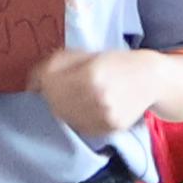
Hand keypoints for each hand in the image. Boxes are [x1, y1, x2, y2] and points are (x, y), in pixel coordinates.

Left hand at [36, 47, 168, 142]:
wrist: (152, 78)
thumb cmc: (114, 62)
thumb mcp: (85, 54)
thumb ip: (55, 64)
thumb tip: (30, 85)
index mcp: (90, 74)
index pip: (49, 83)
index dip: (41, 81)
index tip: (43, 80)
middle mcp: (97, 97)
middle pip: (56, 102)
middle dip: (52, 95)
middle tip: (60, 88)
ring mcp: (105, 115)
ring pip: (66, 117)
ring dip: (63, 108)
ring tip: (75, 96)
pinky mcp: (111, 128)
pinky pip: (82, 126)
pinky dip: (77, 119)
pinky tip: (86, 107)